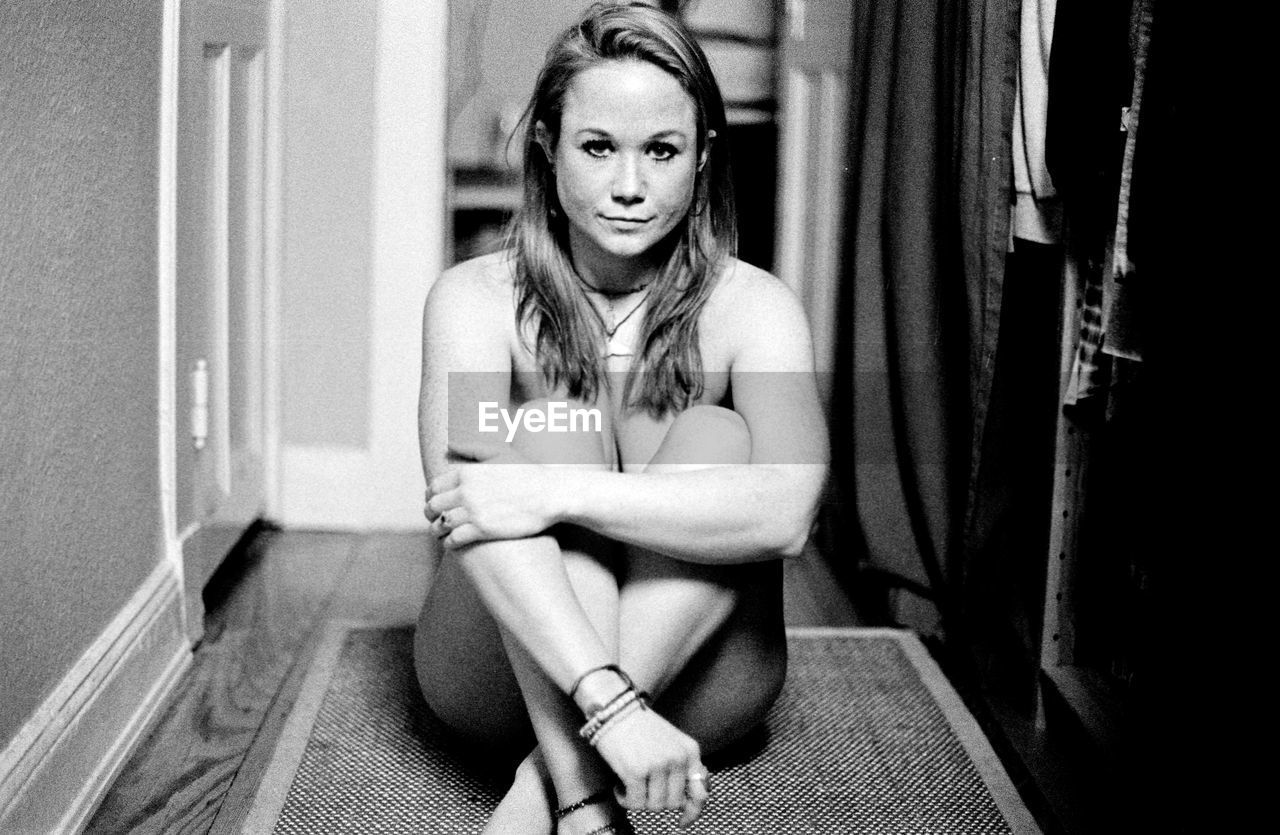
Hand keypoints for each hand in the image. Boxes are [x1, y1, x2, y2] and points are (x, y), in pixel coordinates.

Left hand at [424, 451, 565, 547]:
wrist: (551, 494)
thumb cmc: (529, 472)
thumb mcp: (501, 452)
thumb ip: (473, 448)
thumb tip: (450, 445)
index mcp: (467, 472)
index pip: (435, 486)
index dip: (430, 496)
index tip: (433, 501)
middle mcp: (466, 491)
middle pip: (433, 506)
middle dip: (430, 513)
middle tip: (434, 518)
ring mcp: (473, 512)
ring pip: (440, 525)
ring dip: (437, 530)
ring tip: (440, 533)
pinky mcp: (483, 530)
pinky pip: (454, 540)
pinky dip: (449, 543)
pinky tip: (452, 543)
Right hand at [591, 706, 709, 827]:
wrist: (614, 707)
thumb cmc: (638, 726)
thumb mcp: (670, 741)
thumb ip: (681, 765)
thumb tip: (687, 800)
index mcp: (690, 750)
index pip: (700, 792)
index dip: (692, 812)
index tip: (682, 822)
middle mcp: (678, 758)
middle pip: (673, 803)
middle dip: (655, 801)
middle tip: (641, 789)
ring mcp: (658, 765)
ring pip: (654, 806)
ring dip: (639, 801)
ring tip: (629, 785)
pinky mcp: (636, 772)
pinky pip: (635, 803)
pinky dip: (625, 799)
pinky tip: (618, 786)